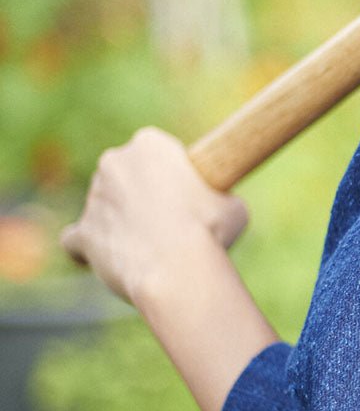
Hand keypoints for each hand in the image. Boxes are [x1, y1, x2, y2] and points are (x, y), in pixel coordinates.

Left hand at [61, 126, 248, 304]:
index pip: (157, 152)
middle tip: (171, 221)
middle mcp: (114, 162)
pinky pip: (76, 238)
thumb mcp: (232, 205)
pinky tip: (107, 257)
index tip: (187, 194)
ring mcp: (94, 198)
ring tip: (152, 248)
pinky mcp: (82, 232)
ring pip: (105, 206)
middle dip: (142, 193)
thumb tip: (218, 210)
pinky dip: (90, 247)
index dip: (173, 174)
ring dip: (122, 221)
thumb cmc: (209, 229)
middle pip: (126, 175)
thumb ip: (218, 198)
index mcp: (150, 144)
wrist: (178, 266)